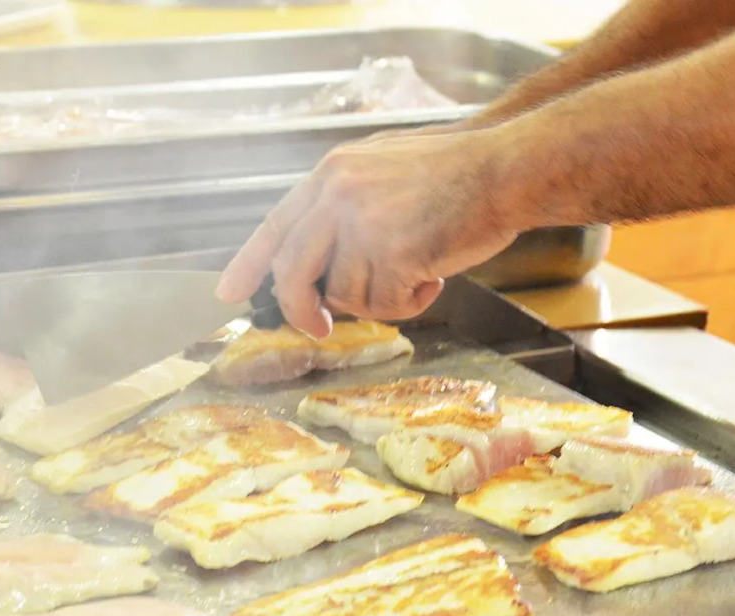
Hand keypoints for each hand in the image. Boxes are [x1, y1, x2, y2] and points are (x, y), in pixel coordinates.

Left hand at [215, 127, 523, 338]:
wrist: (504, 169)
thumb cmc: (459, 171)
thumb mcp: (384, 166)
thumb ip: (347, 201)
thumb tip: (325, 248)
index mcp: (333, 174)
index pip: (275, 226)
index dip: (249, 264)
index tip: (230, 294)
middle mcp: (338, 196)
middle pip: (292, 273)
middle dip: (302, 311)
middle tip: (321, 329)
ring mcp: (362, 225)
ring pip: (347, 296)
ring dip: (383, 299)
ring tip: (420, 270)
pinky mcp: (392, 254)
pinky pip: (386, 305)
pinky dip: (412, 302)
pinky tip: (435, 273)